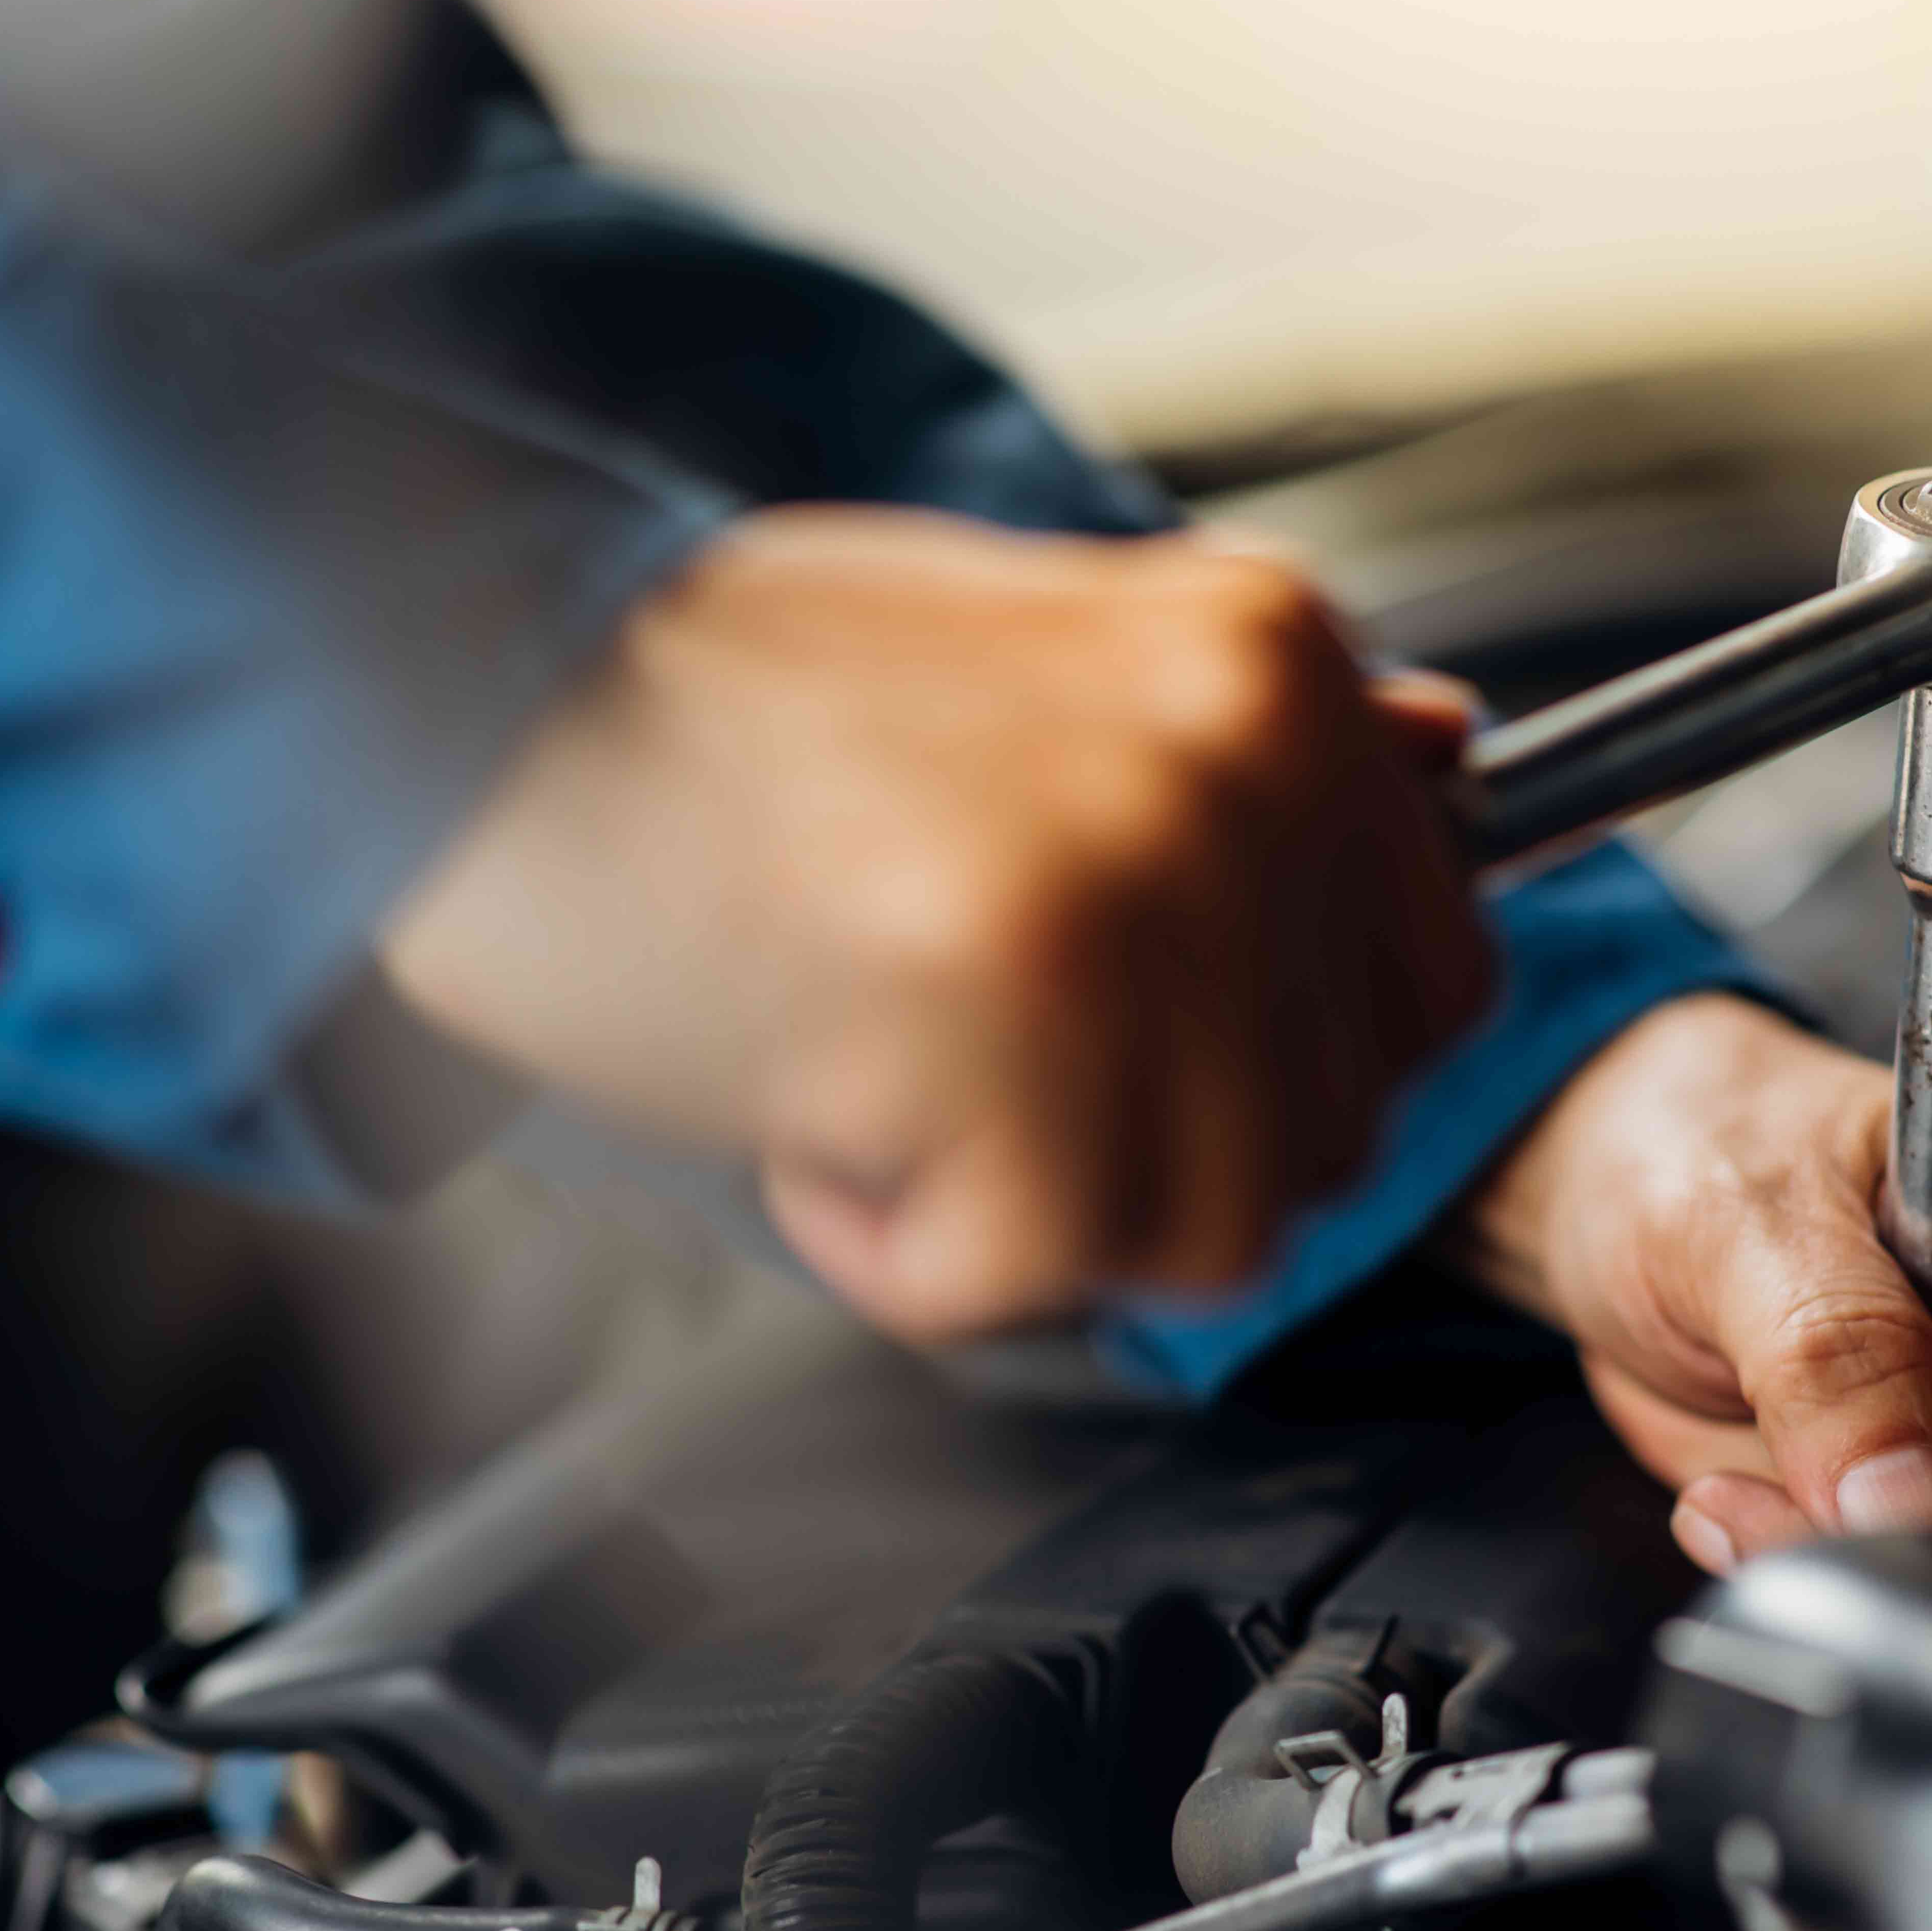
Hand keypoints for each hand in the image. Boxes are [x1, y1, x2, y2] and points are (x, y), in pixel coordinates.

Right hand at [383, 505, 1493, 1339]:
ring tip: (887, 1065)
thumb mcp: (1041, 662)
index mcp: (1270, 660)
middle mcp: (1243, 754)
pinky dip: (903, 1243)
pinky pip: (1036, 1270)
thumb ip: (1246, 746)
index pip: (1435, 981)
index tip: (1115, 1027)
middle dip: (1144, 1143)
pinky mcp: (1015, 1011)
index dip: (1271, 1061)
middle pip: (1333, 1131)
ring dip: (1032, 1206)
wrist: (481, 691)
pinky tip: (814, 1103)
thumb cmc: (727, 704)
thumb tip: (1451, 770)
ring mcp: (1141, 879)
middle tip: (960, 1036)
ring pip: (1213, 1229)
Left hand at [1447, 992, 1931, 1585]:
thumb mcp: (1739, 1222)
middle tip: (1770, 1449)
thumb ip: (1829, 1348)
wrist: (1673, 1204)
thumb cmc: (1722, 1165)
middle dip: (1891, 1530)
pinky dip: (1892, 1598)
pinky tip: (1814, 1511)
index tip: (1790, 1386)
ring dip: (1877, 1569)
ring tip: (1779, 1469)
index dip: (1899, 1443)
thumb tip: (1906, 1503)